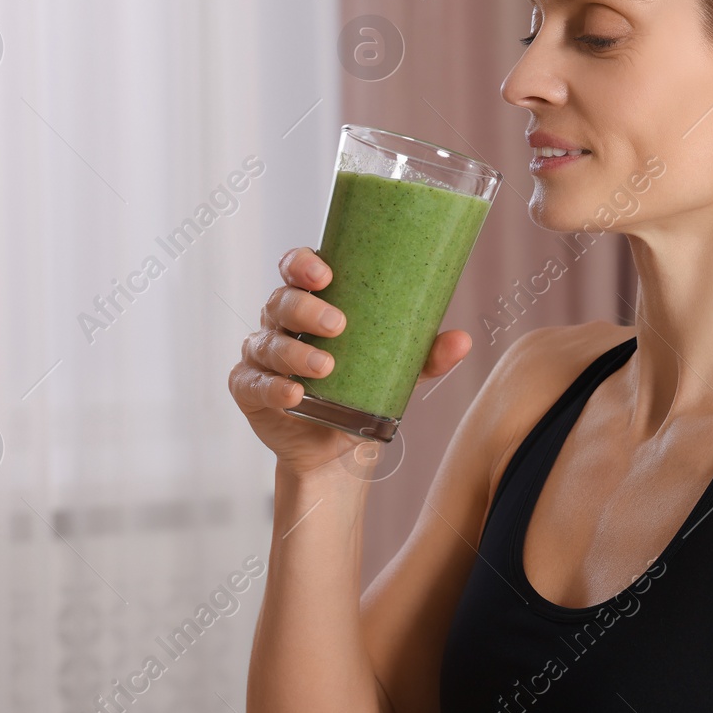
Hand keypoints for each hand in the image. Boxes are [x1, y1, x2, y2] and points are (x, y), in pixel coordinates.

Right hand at [228, 246, 473, 476]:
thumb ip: (426, 357)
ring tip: (325, 365)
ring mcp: (262, 356)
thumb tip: (462, 341)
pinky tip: (293, 394)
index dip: (303, 263)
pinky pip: (254, 384)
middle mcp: (281, 323)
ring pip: (268, 342)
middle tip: (338, 323)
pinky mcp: (250, 390)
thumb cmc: (361, 390)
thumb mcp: (397, 371)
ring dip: (295, 352)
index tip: (325, 272)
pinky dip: (273, 388)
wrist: (336, 448)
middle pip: (282, 301)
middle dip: (306, 308)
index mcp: (312, 302)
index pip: (297, 268)